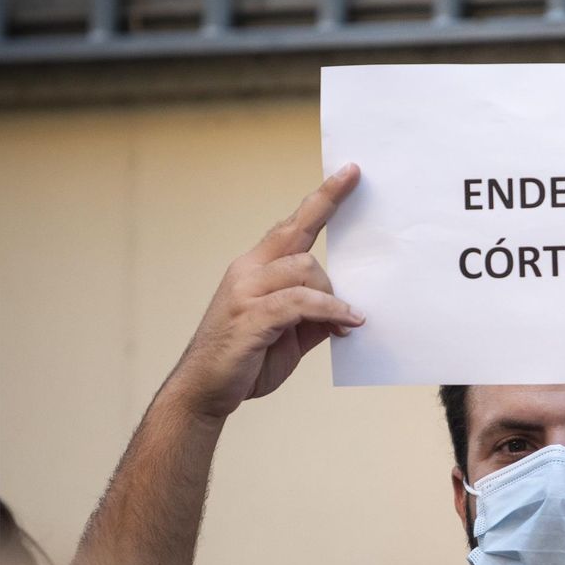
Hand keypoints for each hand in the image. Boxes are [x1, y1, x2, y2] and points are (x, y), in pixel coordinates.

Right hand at [165, 164, 363, 420]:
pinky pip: (300, 302)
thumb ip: (315, 318)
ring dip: (332, 295)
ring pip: (304, 268)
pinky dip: (330, 311)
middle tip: (358, 183)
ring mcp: (246, 292)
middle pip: (297, 233)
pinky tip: (347, 324)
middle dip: (327, 205)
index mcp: (255, 269)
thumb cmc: (246, 361)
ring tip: (346, 320)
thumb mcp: (290, 336)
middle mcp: (248, 271)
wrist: (206, 392)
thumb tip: (348, 313)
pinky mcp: (251, 316)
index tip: (348, 173)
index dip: (321, 199)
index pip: (291, 226)